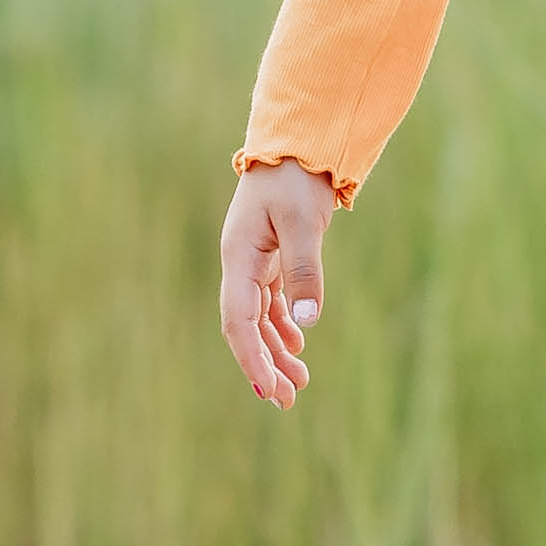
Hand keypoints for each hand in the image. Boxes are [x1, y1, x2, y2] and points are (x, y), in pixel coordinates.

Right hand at [220, 160, 335, 409]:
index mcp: (238, 258)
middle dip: (265, 365)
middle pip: (247, 327)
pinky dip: (283, 325)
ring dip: (276, 350)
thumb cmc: (296, 178)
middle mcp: (240, 264)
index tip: (268, 389)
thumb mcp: (303, 223)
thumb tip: (307, 323)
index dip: (251, 358)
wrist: (299, 144)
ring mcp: (254, 261)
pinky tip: (298, 344)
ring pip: (260, 318)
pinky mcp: (271, 257)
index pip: (237, 321)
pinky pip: (272, 301)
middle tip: (287, 400)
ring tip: (299, 382)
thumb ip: (304, 270)